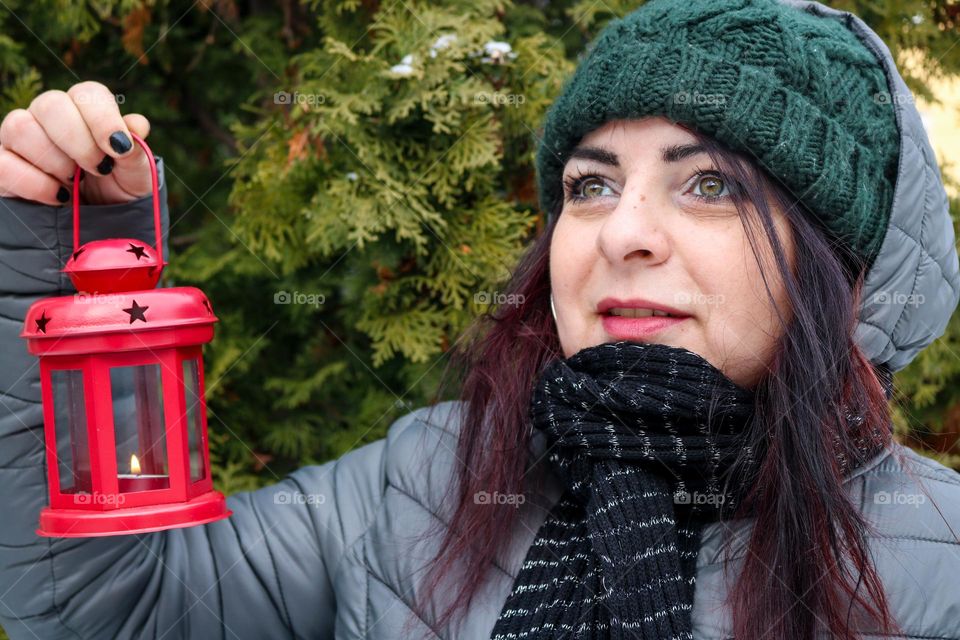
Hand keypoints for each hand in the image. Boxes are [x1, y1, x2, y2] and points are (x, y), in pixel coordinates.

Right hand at [0, 81, 152, 206]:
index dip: (103, 118)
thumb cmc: (118, 190)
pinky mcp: (4, 166)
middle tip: (99, 168)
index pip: (87, 94)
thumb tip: (136, 125)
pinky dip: (33, 182)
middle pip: (50, 103)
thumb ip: (136, 150)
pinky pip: (2, 163)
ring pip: (19, 127)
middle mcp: (48, 118)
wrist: (98, 224)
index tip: (119, 148)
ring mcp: (20, 140)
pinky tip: (59, 196)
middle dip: (78, 140)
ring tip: (75, 183)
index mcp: (85, 112)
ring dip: (54, 160)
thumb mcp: (136, 175)